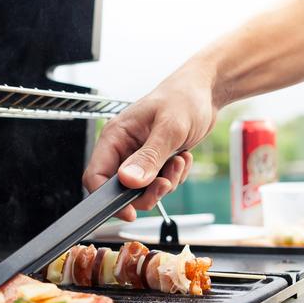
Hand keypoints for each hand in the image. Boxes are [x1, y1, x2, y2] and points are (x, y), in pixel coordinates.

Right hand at [82, 63, 217, 220]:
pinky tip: (182, 158)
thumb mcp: (169, 128)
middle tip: (166, 182)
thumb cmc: (185, 97)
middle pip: (121, 189)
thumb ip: (149, 157)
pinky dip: (174, 177)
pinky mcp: (155, 160)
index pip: (96, 176)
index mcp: (116, 135)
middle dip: (147, 191)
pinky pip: (159, 183)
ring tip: (178, 161)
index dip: (108, 199)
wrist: (207, 92)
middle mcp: (123, 147)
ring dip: (165, 182)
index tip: (129, 211)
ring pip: (143, 189)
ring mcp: (139, 155)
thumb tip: (129, 181)